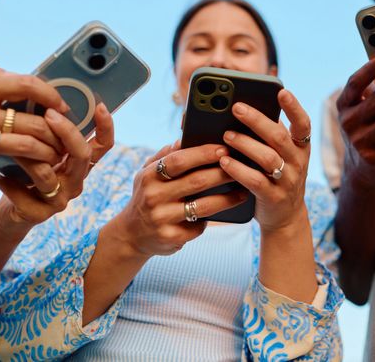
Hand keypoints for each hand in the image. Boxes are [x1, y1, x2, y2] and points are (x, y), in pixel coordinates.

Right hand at [0, 63, 68, 181]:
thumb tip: (20, 76)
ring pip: (25, 148)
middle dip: (56, 135)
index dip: (51, 95)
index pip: (26, 85)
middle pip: (33, 122)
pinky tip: (11, 174)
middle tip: (64, 142)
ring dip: (46, 156)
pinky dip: (6, 172)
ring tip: (52, 160)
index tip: (62, 106)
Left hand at [0, 103, 113, 237]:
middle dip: (68, 132)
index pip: (103, 145)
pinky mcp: (40, 215)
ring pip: (50, 174)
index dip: (106, 126)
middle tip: (49, 114)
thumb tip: (41, 96)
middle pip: (82, 154)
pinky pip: (25, 197)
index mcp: (79, 163)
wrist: (11, 213)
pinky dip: (9, 185)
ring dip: (28, 156)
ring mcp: (60, 199)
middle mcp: (76, 180)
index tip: (100, 105)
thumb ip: (46, 131)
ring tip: (10, 141)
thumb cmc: (24, 174)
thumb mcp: (38, 151)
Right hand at [113, 143, 246, 258]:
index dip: (203, 153)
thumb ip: (165, 155)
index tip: (224, 148)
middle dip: (223, 174)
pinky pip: (199, 227)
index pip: (179, 160)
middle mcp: (154, 197)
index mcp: (149, 176)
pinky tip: (223, 214)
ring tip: (243, 192)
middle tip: (242, 168)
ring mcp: (161, 219)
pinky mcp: (171, 238)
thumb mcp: (148, 173)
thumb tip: (185, 137)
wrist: (131, 235)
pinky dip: (211, 220)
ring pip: (203, 207)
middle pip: (196, 182)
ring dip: (227, 199)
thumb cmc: (147, 195)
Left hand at [218, 89, 311, 232]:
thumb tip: (241, 108)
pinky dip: (238, 169)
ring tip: (226, 134)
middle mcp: (298, 161)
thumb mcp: (280, 153)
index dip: (294, 107)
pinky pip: (256, 181)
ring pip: (267, 157)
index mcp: (300, 146)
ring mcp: (288, 180)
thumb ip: (267, 134)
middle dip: (257, 120)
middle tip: (236, 107)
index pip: (302, 123)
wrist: (284, 216)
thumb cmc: (275, 175)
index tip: (282, 91)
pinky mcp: (274, 197)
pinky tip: (224, 161)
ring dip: (245, 144)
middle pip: (278, 137)